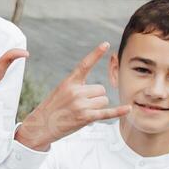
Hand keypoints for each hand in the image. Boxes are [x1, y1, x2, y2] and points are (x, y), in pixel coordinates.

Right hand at [14, 42, 130, 150]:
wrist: (41, 125)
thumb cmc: (52, 108)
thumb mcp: (60, 91)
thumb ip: (77, 86)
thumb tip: (99, 91)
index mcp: (69, 82)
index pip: (84, 65)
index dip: (96, 54)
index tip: (105, 44)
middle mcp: (75, 92)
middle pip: (101, 89)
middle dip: (95, 97)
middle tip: (81, 105)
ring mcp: (81, 105)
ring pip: (103, 100)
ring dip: (96, 107)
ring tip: (81, 112)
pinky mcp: (85, 117)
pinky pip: (106, 113)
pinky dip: (118, 111)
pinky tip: (128, 109)